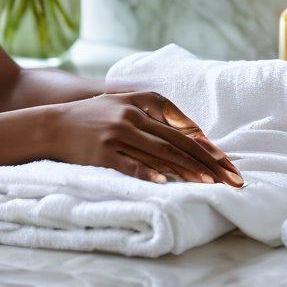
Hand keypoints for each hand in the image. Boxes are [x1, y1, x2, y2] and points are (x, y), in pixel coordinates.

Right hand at [50, 92, 243, 186]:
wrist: (53, 124)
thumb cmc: (95, 116)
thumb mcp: (124, 103)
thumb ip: (157, 113)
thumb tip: (196, 133)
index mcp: (139, 102)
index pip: (181, 126)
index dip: (206, 145)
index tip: (227, 162)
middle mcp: (130, 116)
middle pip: (176, 142)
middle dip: (208, 162)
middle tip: (232, 179)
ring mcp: (115, 135)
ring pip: (159, 154)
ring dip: (187, 170)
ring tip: (210, 184)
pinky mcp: (102, 154)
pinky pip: (129, 165)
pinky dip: (147, 173)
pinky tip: (164, 182)